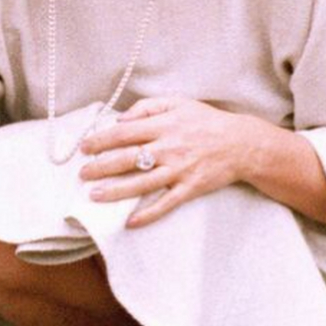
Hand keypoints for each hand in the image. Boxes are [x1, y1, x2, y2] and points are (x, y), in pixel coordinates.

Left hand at [77, 97, 259, 228]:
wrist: (242, 143)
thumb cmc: (206, 121)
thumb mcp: (178, 103)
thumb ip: (147, 108)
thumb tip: (120, 119)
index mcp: (163, 126)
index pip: (124, 133)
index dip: (101, 140)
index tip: (84, 148)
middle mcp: (169, 148)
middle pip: (128, 158)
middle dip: (101, 166)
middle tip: (82, 174)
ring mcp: (179, 170)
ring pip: (142, 183)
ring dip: (116, 190)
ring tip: (94, 195)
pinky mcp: (191, 188)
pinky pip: (166, 204)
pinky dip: (148, 214)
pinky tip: (130, 222)